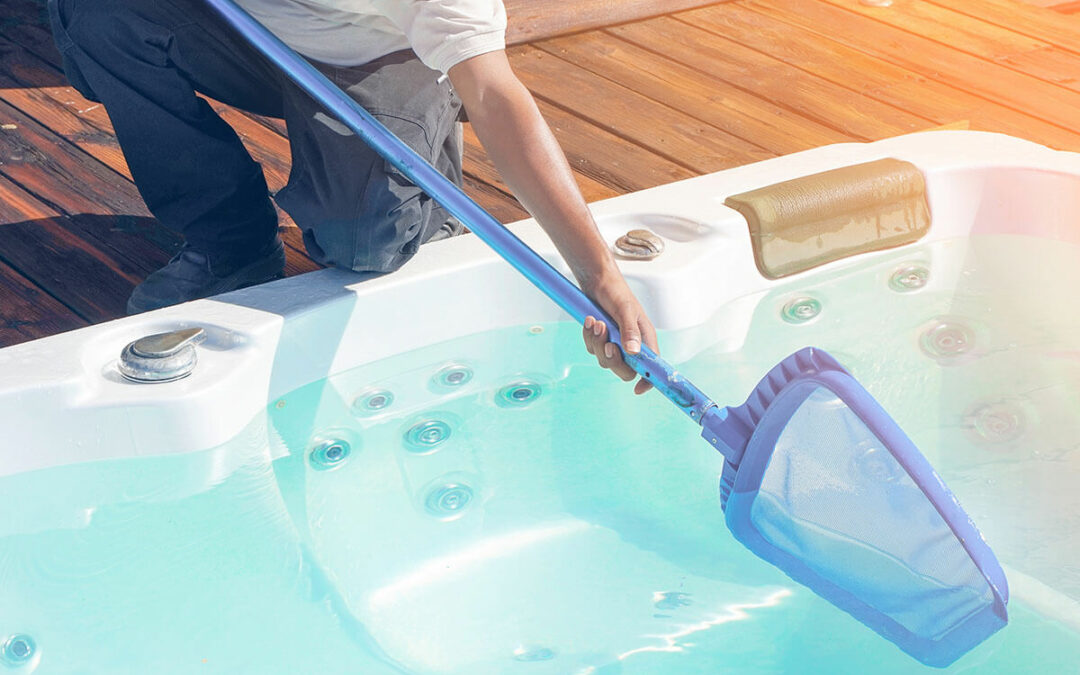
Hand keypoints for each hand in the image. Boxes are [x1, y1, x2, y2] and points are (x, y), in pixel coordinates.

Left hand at [581, 274, 658, 394]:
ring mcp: (615, 343)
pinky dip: (588, 337)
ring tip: (596, 322)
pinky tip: (589, 321)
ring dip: (597, 343)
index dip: (647, 380)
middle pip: (625, 370)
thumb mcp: (625, 309)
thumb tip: (634, 352)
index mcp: (645, 339)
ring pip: (605, 360)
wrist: (597, 281)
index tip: (638, 389)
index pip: (651, 366)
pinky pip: (592, 349)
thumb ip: (630, 331)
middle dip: (612, 359)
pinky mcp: (601, 340)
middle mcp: (632, 345)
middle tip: (607, 343)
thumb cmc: (617, 291)